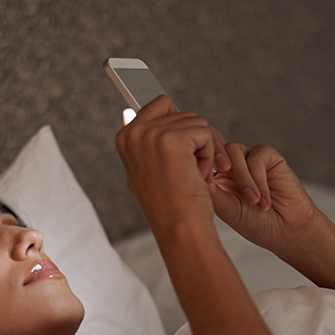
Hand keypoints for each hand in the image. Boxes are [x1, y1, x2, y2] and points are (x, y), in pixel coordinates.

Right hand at [114, 95, 221, 233]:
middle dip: (194, 140)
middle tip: (189, 171)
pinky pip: (204, 132)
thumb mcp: (144, 170)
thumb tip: (128, 112)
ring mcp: (151, 135)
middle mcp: (133, 133)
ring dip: (203, 149)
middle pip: (181, 113)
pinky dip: (210, 154)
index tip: (179, 155)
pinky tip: (198, 175)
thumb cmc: (169, 206)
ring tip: (192, 176)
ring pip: (196, 122)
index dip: (179, 129)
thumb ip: (140, 142)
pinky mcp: (172, 140)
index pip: (160, 106)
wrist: (179, 228)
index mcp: (125, 137)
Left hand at [208, 140, 320, 255]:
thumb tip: (194, 172)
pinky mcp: (269, 156)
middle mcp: (231, 164)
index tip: (200, 189)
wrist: (288, 232)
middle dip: (218, 167)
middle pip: (215, 149)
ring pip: (234, 150)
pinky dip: (259, 179)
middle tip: (225, 190)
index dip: (197, 165)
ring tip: (253, 202)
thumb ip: (213, 192)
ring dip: (243, 178)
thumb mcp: (228, 211)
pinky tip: (264, 201)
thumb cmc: (257, 225)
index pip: (200, 159)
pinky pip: (257, 156)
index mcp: (216, 177)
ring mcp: (249, 158)